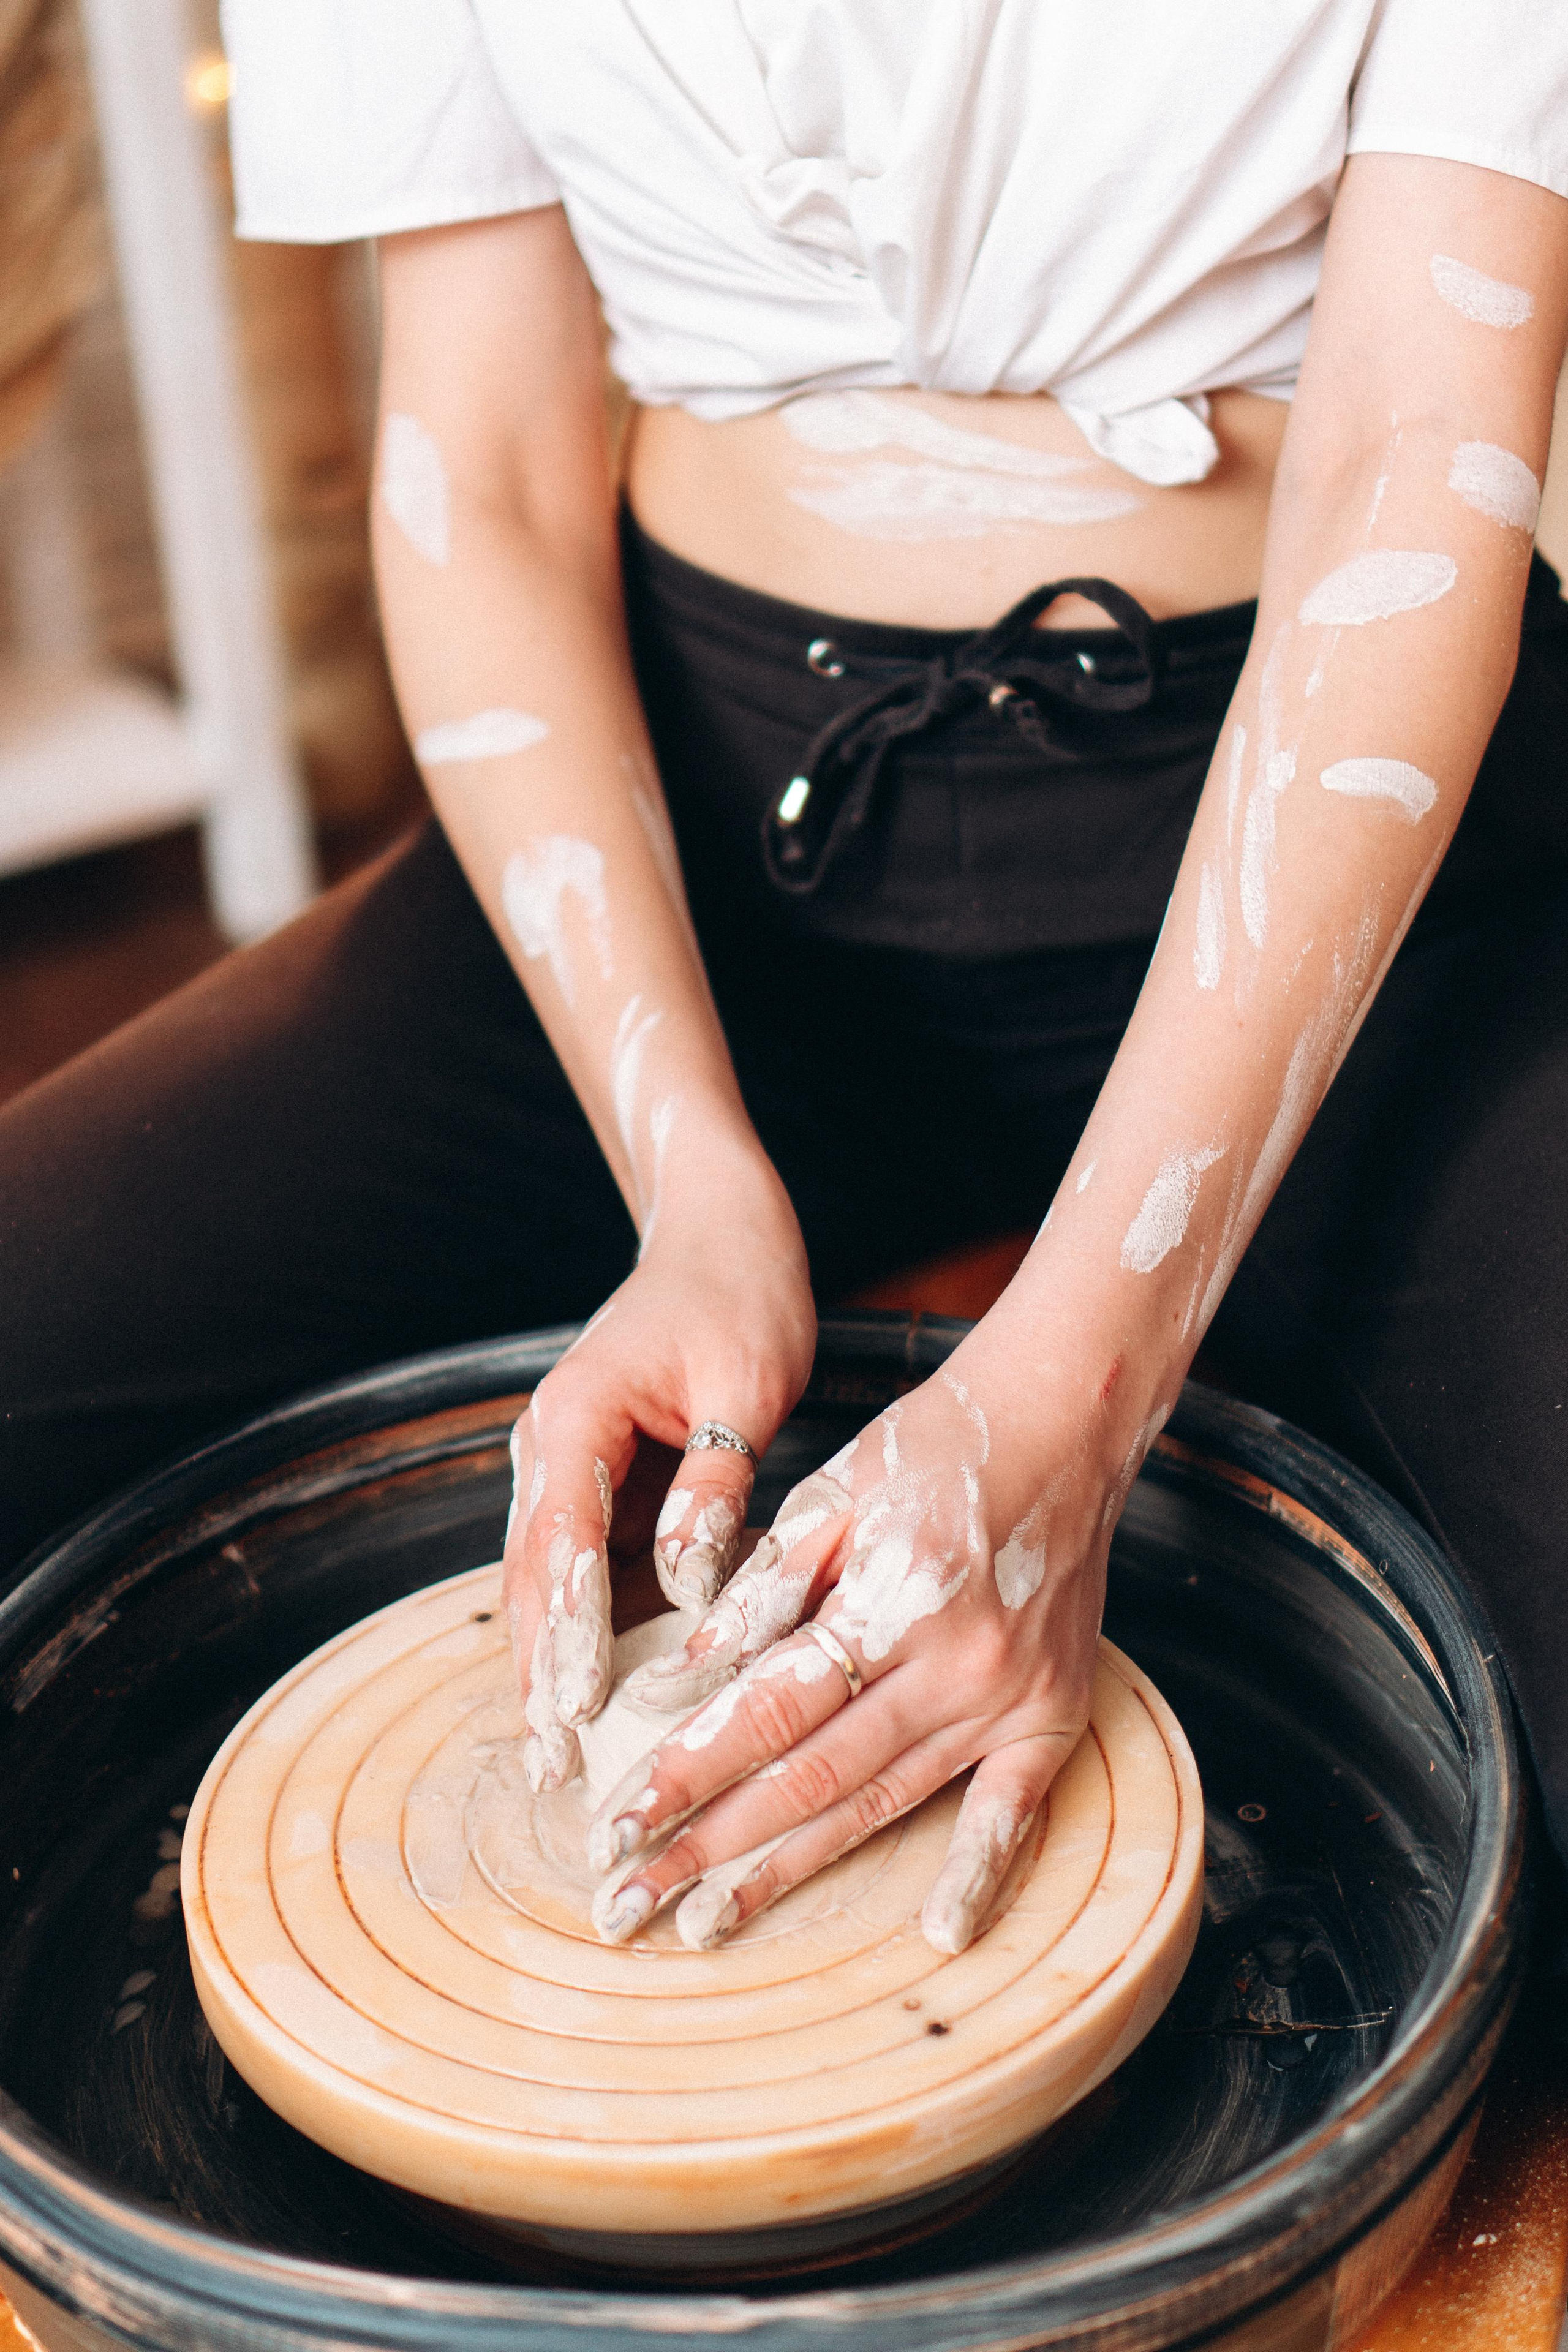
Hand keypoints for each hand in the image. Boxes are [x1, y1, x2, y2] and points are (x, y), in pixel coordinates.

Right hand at [502, 1140, 813, 1793]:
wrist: (721, 1233)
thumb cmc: (740, 1294)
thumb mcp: (743, 1381)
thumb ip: (713, 1481)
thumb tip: (690, 1581)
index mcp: (578, 1416)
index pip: (560, 1542)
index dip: (563, 1632)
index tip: (573, 1709)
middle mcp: (550, 1443)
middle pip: (529, 1575)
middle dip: (536, 1672)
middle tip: (550, 1768)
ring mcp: (564, 1463)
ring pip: (542, 1579)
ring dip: (546, 1662)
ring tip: (559, 1758)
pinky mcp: (595, 1479)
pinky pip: (578, 1565)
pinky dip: (577, 1628)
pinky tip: (592, 1696)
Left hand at [585, 1341, 1161, 1955]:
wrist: (1064, 1419)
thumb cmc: (933, 1448)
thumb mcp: (829, 1494)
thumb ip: (757, 1593)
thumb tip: (673, 1686)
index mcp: (892, 1597)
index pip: (765, 1710)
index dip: (683, 1774)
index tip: (614, 1827)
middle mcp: (956, 1662)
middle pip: (810, 1777)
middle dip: (708, 1846)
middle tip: (626, 1904)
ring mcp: (1011, 1698)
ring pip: (882, 1805)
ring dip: (789, 1871)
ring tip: (706, 1926)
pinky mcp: (1054, 1714)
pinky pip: (1013, 1812)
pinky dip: (978, 1874)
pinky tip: (940, 1936)